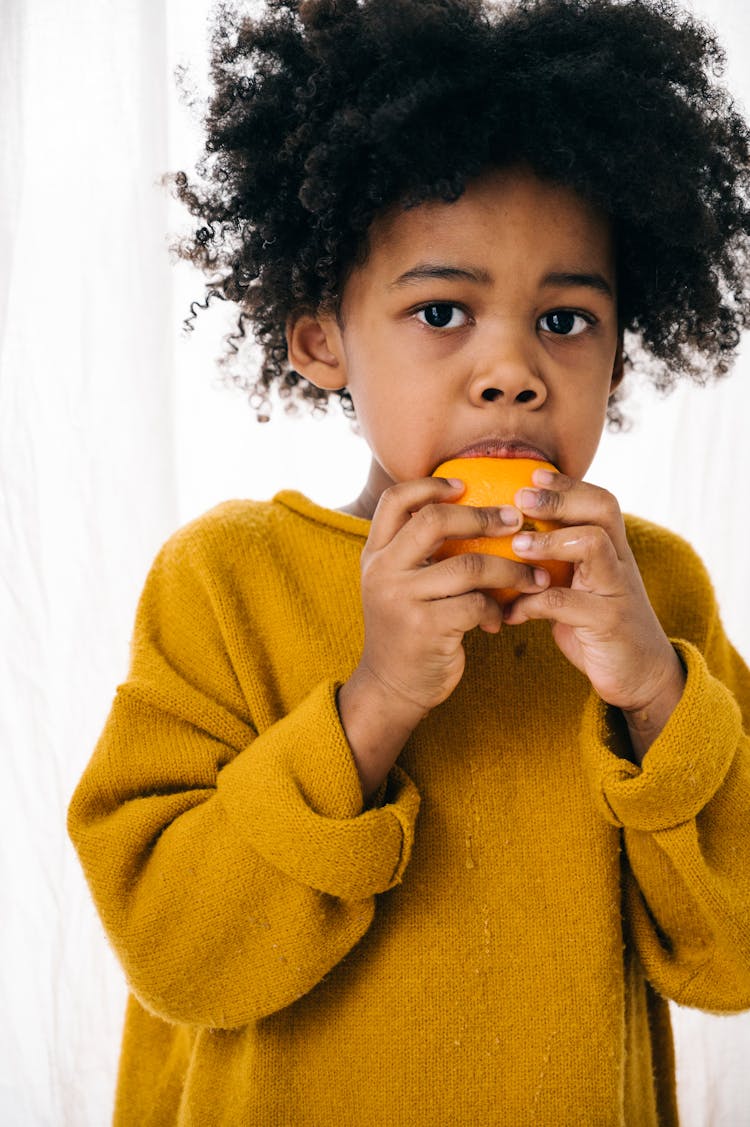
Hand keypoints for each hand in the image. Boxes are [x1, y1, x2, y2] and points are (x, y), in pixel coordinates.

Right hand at [338, 475, 549, 798]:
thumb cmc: (407, 630)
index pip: (395, 500)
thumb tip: (468, 510)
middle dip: (482, 516)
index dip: (430, 485)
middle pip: (434, 521)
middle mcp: (383, 571)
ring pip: (468, 566)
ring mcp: (402, 599)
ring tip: (534, 577)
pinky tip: (502, 618)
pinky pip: (476, 605)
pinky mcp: (426, 628)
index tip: (465, 485)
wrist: (391, 687)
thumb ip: (417, 552)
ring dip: (509, 570)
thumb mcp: (397, 585)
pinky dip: (497, 610)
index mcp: (375, 554)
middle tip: (515, 521)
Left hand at [502, 469, 685, 761]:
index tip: (531, 475)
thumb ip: (556, 564)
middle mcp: (619, 562)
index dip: (568, 485)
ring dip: (550, 542)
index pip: (600, 501)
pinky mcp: (609, 623)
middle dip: (559, 500)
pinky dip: (533, 604)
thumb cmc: (598, 626)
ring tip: (516, 548)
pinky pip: (568, 603)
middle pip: (601, 510)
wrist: (641, 676)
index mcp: (613, 550)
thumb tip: (503, 542)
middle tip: (520, 500)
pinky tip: (510, 614)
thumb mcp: (580, 588)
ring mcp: (617, 590)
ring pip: (592, 545)